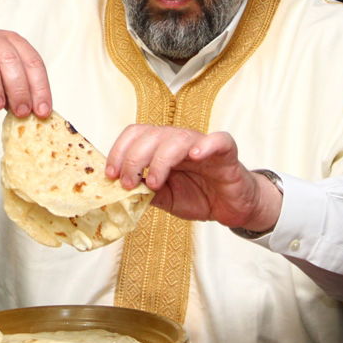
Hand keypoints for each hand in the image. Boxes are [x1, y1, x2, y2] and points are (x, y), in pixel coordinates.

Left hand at [105, 126, 281, 230]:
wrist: (231, 207)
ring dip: (160, 159)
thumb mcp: (164, 198)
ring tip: (155, 183)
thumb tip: (119, 190)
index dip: (119, 151)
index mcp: (160, 147)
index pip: (135, 135)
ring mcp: (202, 144)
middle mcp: (178, 140)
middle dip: (134, 159)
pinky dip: (206, 145)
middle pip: (151, 135)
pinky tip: (195, 156)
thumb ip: (145, 192)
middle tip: (129, 183)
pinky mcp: (226, 153)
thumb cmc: (198, 196)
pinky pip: (219, 140)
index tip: (110, 174)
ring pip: (177, 138)